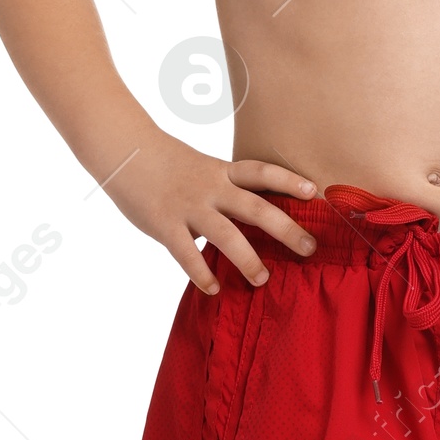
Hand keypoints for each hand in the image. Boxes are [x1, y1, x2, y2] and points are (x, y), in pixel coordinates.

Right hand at [106, 136, 317, 294]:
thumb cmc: (166, 164)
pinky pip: (186, 254)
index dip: (289, 181)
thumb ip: (224, 191)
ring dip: (248, 259)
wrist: (124, 151)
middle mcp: (211, 188)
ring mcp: (188, 207)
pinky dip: (201, 273)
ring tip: (263, 279)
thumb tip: (253, 219)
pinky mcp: (164, 224)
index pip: (262, 173)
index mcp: (222, 172)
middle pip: (256, 208)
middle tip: (310, 249)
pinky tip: (213, 289)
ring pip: (226, 235)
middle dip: (286, 229)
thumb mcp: (202, 168)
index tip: (315, 192)